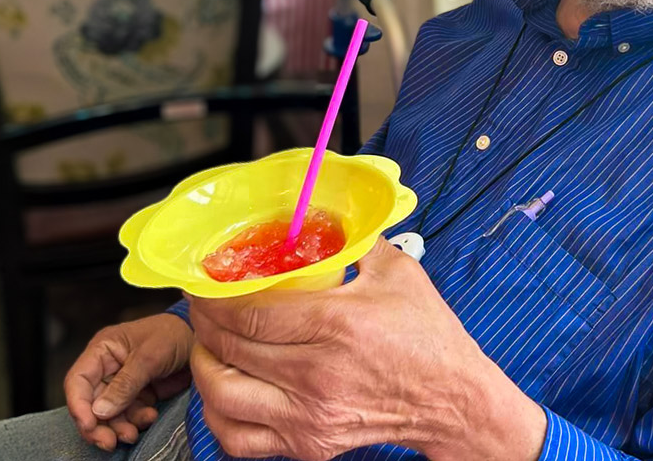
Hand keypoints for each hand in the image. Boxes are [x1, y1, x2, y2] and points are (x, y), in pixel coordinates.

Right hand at [63, 312, 193, 450]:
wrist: (203, 340)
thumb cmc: (174, 334)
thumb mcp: (150, 355)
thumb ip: (126, 383)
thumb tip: (100, 411)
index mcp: (102, 350)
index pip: (78, 381)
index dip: (79, 405)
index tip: (89, 425)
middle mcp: (107, 368)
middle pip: (90, 404)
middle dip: (98, 425)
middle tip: (109, 442)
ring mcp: (122, 383)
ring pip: (109, 414)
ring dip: (118, 428)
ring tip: (132, 434)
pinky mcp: (138, 395)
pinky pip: (128, 415)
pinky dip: (135, 422)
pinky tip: (149, 418)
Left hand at [188, 237, 546, 460]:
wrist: (451, 398)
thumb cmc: (428, 336)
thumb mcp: (397, 271)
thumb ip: (356, 240)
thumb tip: (326, 215)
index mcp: (336, 325)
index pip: (248, 312)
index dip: (213, 297)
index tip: (203, 284)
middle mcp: (316, 375)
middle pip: (227, 349)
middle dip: (202, 323)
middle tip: (201, 306)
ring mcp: (309, 416)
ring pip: (222, 396)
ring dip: (204, 366)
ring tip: (209, 345)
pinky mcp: (309, 444)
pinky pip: (239, 437)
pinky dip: (219, 414)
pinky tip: (224, 391)